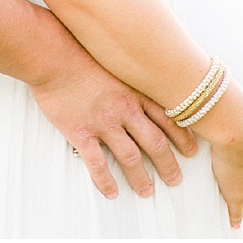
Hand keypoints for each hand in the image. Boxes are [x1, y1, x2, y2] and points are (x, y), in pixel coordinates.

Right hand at [29, 48, 197, 200]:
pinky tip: (111, 191)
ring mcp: (103, 122)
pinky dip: (105, 181)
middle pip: (155, 143)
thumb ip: (130, 75)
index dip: (182, 138)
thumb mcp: (115, 59)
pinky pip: (97, 163)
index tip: (191, 151)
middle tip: (174, 179)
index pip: (167, 119)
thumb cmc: (78, 50)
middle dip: (168, 165)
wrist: (51, 54)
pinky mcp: (81, 132)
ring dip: (141, 178)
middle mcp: (124, 110)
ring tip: (146, 190)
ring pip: (130, 157)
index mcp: (134, 92)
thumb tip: (140, 82)